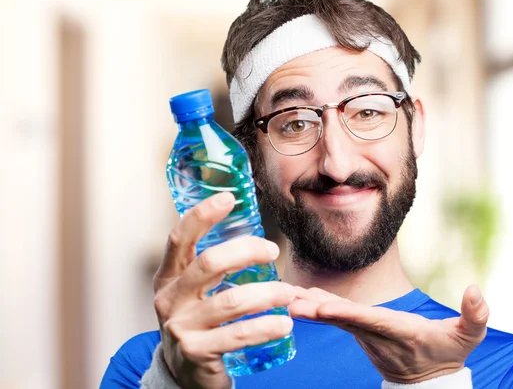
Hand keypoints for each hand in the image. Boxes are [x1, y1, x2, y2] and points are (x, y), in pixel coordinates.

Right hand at [153, 192, 295, 388]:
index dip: (202, 215)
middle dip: (246, 251)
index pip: (180, 239)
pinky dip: (266, 327)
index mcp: (169, 278)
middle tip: (273, 251)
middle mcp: (169, 299)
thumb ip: (210, 268)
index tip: (229, 198)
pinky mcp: (196, 352)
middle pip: (209, 263)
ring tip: (288, 293)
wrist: (184, 375)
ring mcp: (181, 327)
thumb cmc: (198, 323)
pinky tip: (284, 324)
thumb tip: (253, 237)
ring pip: (231, 300)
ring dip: (267, 293)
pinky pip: (238, 334)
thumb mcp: (192, 293)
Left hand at [290, 285, 488, 383]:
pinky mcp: (362, 331)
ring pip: (337, 318)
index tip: (322, 309)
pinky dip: (319, 305)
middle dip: (317, 309)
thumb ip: (475, 315)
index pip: (371, 321)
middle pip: (344, 319)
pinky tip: (303, 295)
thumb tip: (476, 289)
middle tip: (290, 301)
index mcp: (402, 332)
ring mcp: (368, 334)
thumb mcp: (470, 336)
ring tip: (288, 295)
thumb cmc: (450, 352)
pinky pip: (338, 317)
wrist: (429, 378)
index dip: (347, 314)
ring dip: (312, 306)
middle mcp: (379, 334)